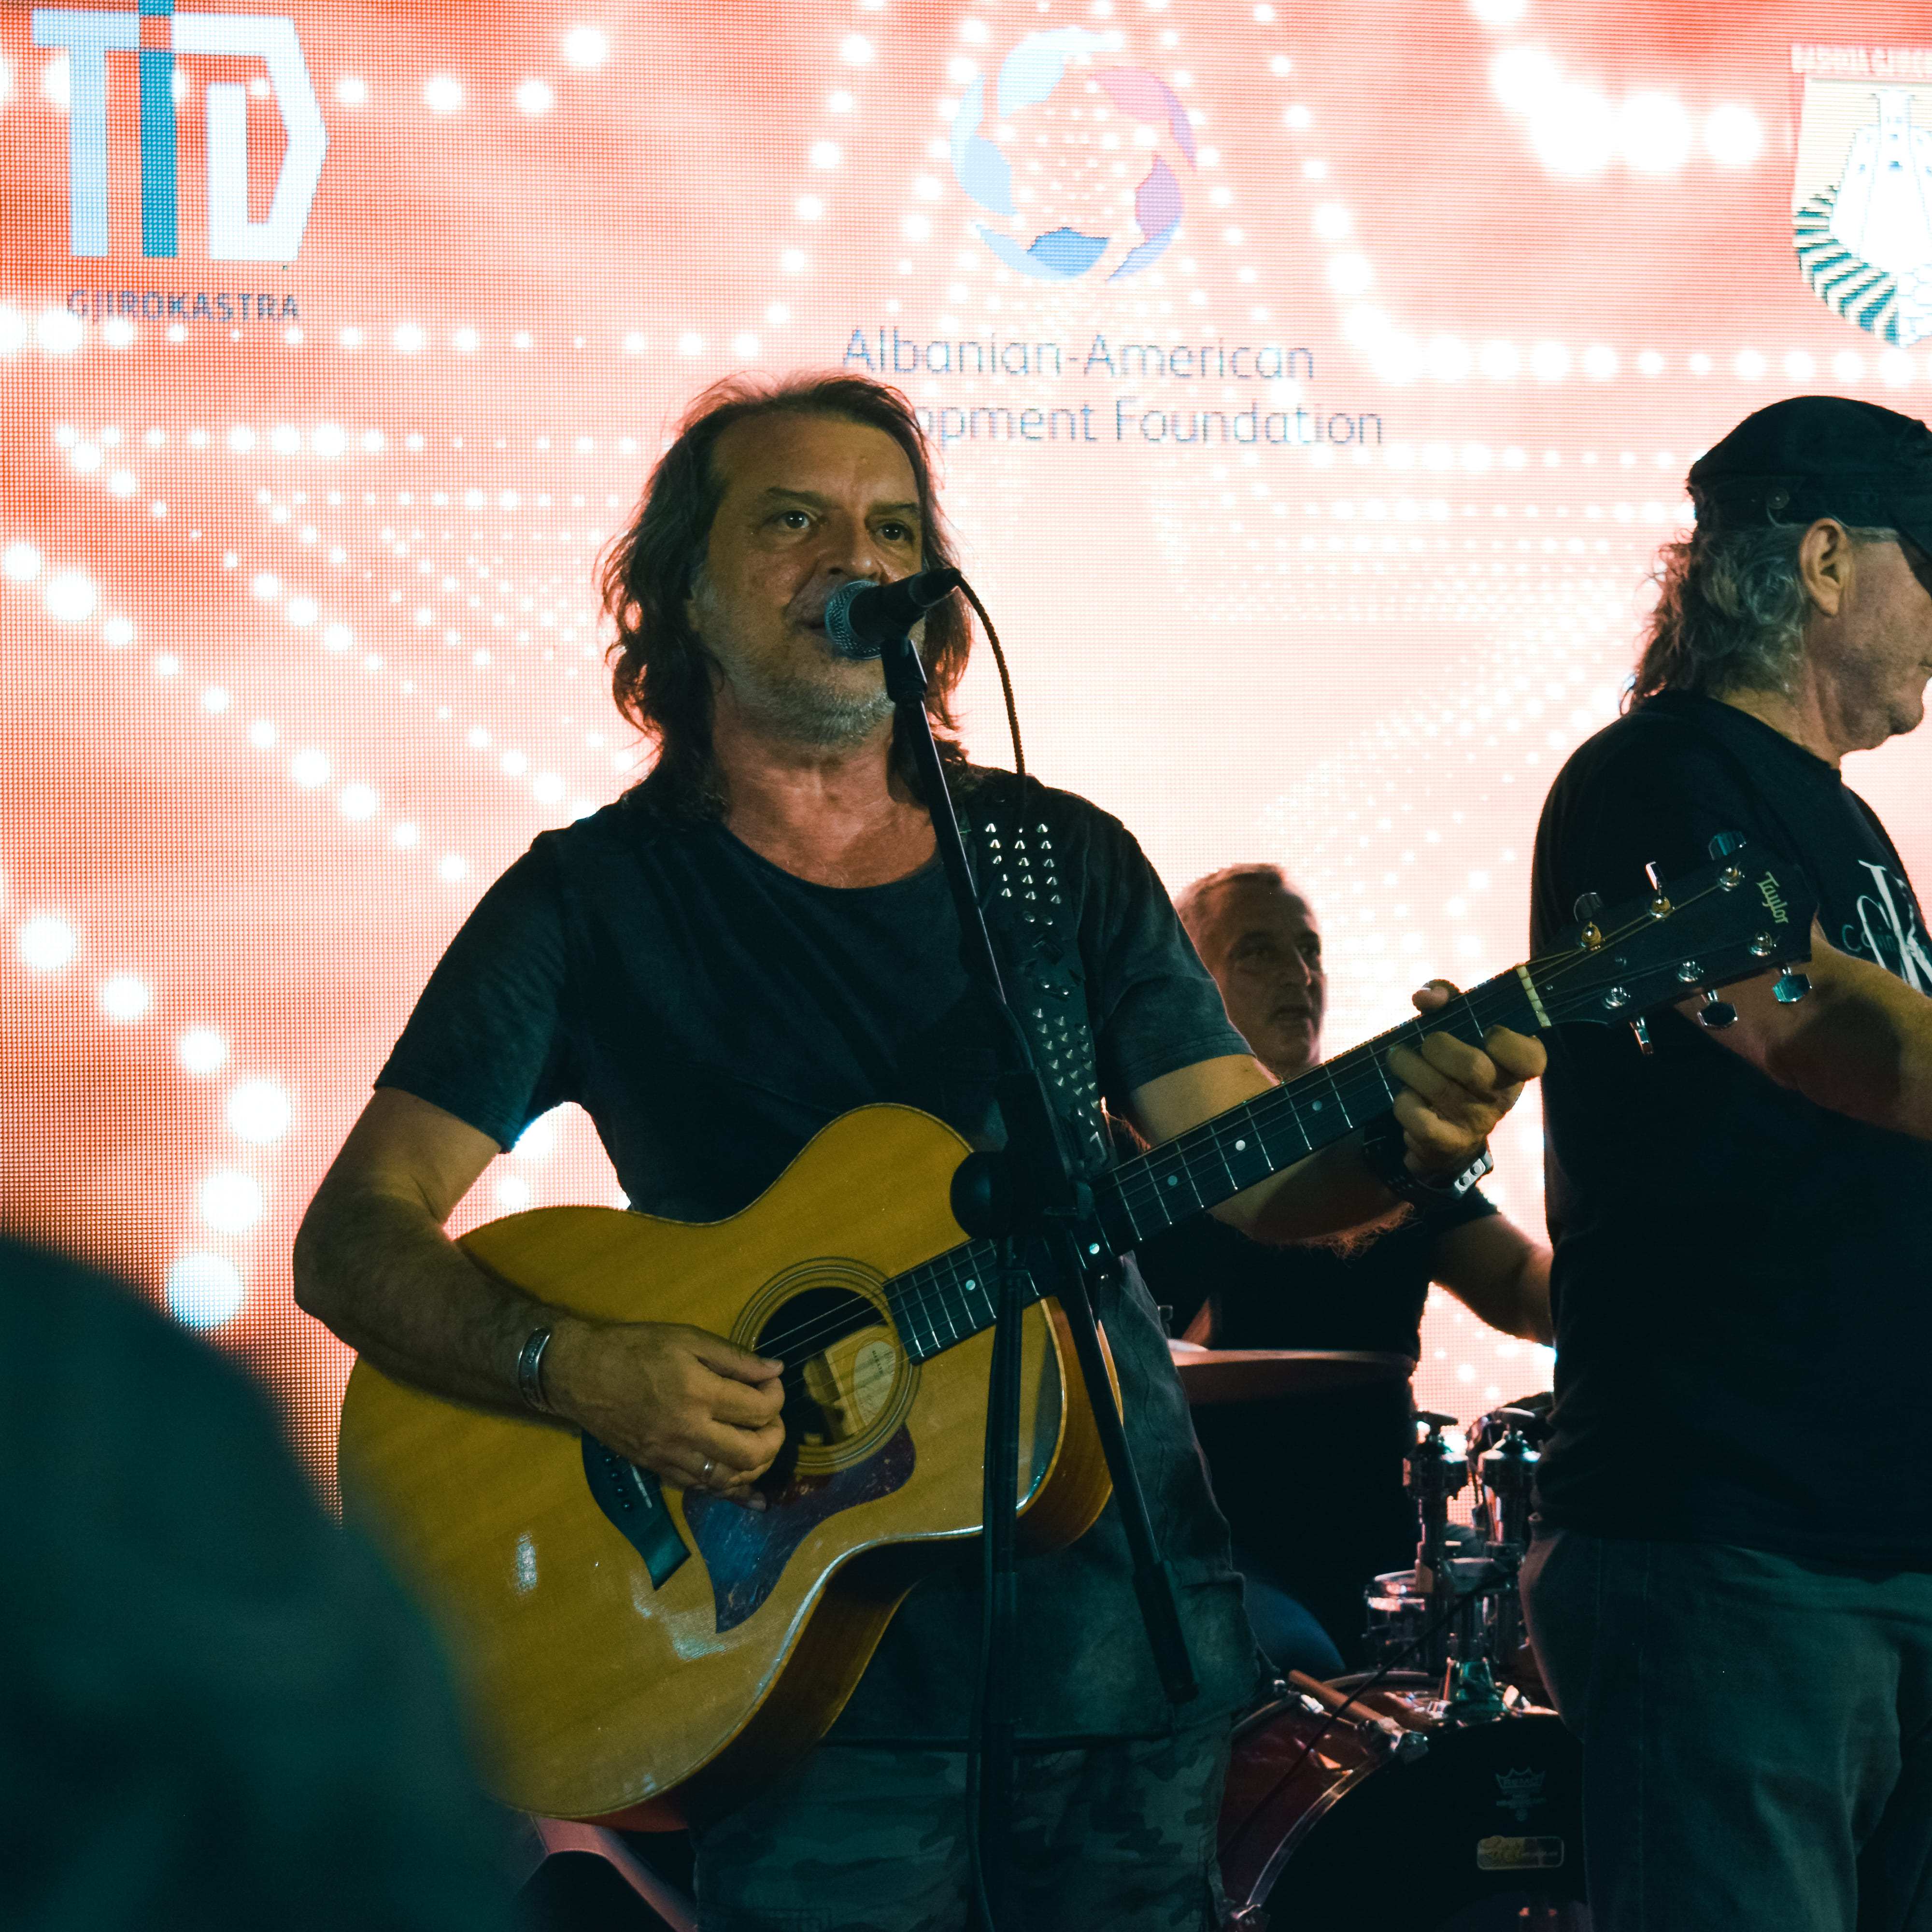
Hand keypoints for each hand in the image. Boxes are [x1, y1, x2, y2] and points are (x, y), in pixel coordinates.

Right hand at [545, 1319, 785, 1509]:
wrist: (580, 1375)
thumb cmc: (634, 1349)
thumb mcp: (687, 1338)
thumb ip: (735, 1358)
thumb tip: (775, 1370)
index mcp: (698, 1393)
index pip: (758, 1409)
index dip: (776, 1396)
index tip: (770, 1383)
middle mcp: (688, 1432)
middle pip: (752, 1453)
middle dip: (775, 1437)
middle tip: (771, 1418)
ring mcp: (671, 1457)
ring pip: (730, 1479)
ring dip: (757, 1466)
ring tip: (760, 1443)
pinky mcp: (658, 1470)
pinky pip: (703, 1490)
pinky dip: (731, 1491)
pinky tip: (751, 1494)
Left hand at [1384, 979, 1546, 1175]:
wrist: (1446, 1133)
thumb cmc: (1452, 1065)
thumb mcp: (1456, 1027)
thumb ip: (1446, 999)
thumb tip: (1427, 997)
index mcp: (1514, 1067)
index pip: (1530, 1057)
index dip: (1505, 1040)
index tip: (1486, 1031)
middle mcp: (1502, 1097)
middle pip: (1472, 1067)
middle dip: (1436, 1046)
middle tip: (1423, 1043)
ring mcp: (1476, 1124)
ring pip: (1437, 1089)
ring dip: (1407, 1067)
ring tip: (1398, 1060)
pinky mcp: (1448, 1145)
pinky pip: (1419, 1120)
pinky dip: (1403, 1102)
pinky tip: (1405, 1097)